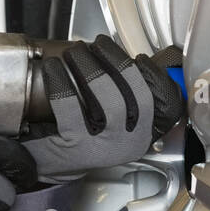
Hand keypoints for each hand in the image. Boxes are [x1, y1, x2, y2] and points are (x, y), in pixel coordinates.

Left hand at [22, 35, 183, 181]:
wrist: (42, 165)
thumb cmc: (76, 136)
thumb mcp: (108, 124)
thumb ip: (122, 97)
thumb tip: (120, 58)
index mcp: (140, 135)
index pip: (167, 107)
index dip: (156, 78)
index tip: (140, 58)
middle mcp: (128, 144)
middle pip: (138, 97)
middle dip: (117, 62)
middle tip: (97, 44)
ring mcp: (104, 147)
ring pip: (109, 101)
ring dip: (91, 68)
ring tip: (75, 52)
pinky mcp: (76, 147)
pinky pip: (71, 107)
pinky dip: (61, 82)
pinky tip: (52, 68)